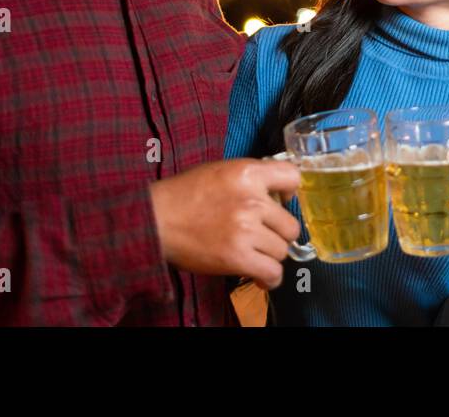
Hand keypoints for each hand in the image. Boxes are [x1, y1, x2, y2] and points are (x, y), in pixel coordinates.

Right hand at [149, 158, 301, 288]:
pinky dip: (270, 277)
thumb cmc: (184, 195)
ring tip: (255, 255)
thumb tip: (277, 194)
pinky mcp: (237, 257)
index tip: (282, 201)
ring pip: (282, 250)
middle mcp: (252, 200)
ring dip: (270, 255)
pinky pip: (272, 272)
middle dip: (279, 233)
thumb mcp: (221, 171)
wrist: (155, 219)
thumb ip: (251, 178)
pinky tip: (261, 275)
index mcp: (248, 173)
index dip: (290, 192)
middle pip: (291, 224)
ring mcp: (246, 230)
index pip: (293, 177)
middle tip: (263, 236)